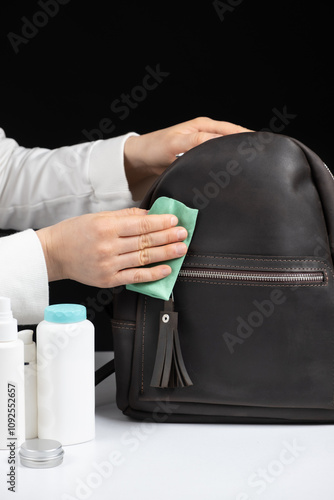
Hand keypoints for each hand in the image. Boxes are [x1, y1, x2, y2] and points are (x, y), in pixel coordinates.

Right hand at [36, 208, 187, 287]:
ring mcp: (109, 265)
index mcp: (106, 227)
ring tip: (181, 249)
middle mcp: (108, 246)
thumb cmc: (75, 232)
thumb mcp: (98, 217)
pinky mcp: (108, 280)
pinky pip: (135, 277)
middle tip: (184, 233)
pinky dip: (153, 274)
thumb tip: (149, 214)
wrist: (54, 254)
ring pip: (143, 258)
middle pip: (145, 241)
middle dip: (168, 237)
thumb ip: (125, 216)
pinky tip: (166, 269)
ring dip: (165, 254)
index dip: (160, 222)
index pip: (140, 224)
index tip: (174, 220)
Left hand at [124, 116, 250, 198]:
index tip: (260, 147)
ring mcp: (202, 147)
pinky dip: (224, 167)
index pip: (231, 130)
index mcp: (203, 126)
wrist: (139, 161)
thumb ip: (196, 142)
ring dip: (234, 159)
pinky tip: (230, 176)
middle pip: (231, 140)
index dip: (246, 137)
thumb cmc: (154, 148)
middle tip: (260, 161)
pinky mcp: (198, 160)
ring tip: (250, 169)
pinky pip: (216, 161)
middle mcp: (205, 134)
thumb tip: (219, 143)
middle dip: (244, 148)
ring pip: (224, 152)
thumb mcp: (175, 144)